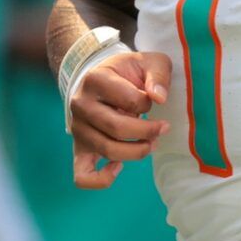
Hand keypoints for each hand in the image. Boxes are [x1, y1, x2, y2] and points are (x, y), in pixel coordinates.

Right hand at [69, 51, 171, 187]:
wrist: (98, 77)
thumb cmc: (128, 71)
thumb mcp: (148, 61)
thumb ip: (157, 75)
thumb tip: (160, 97)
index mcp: (96, 80)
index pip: (130, 100)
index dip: (148, 103)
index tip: (152, 100)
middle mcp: (80, 105)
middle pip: (117, 129)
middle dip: (148, 132)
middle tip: (163, 128)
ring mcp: (78, 128)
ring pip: (107, 150)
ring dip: (136, 152)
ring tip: (150, 143)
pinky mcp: (79, 148)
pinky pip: (82, 175)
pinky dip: (101, 179)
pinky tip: (118, 168)